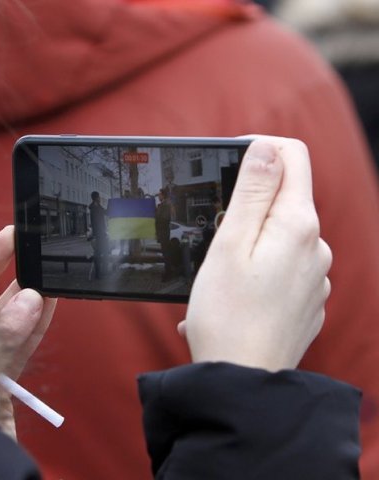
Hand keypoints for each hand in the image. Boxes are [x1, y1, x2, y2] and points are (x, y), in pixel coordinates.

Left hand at [0, 226, 55, 434]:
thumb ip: (1, 327)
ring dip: (32, 297)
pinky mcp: (1, 378)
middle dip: (12, 273)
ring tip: (51, 274)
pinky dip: (39, 324)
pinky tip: (52, 303)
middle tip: (35, 251)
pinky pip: (23, 344)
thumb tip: (31, 300)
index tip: (10, 236)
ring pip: (10, 319)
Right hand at [182, 138, 331, 370]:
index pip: (291, 157)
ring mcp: (315, 275)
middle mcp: (315, 247)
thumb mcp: (229, 244)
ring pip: (281, 234)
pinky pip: (283, 266)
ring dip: (250, 241)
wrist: (242, 380)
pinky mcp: (307, 297)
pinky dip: (258, 269)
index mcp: (297, 225)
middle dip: (249, 203)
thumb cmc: (227, 315)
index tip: (230, 160)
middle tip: (215, 233)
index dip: (259, 148)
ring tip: (221, 274)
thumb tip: (266, 148)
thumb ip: (252, 191)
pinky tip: (236, 294)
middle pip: (284, 198)